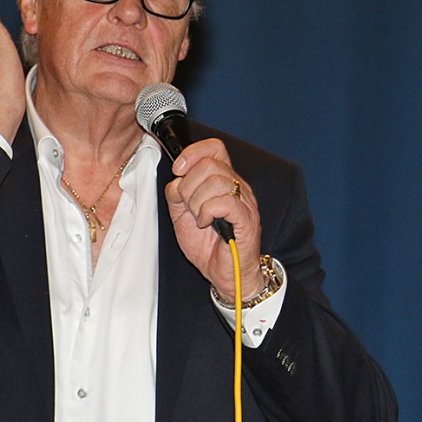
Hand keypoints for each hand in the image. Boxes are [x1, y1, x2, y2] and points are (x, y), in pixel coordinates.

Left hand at [164, 138, 265, 301]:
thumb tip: (176, 181)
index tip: (178, 170)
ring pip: (216, 181)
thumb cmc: (208, 245)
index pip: (214, 148)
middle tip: (189, 206)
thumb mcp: (181, 215)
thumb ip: (177, 194)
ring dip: (197, 202)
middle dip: (189, 186)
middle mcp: (237, 187)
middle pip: (209, 164)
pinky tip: (206, 222)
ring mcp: (244, 202)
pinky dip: (207, 211)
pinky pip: (224, 201)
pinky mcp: (246, 219)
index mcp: (223, 181)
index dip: (192, 153)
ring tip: (199, 217)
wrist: (224, 274)